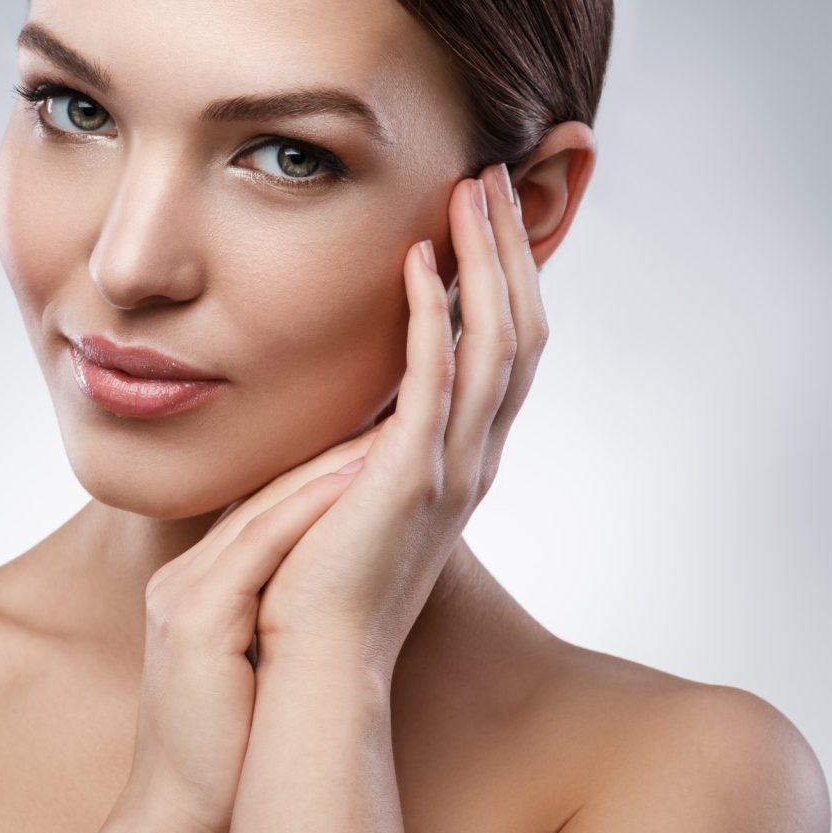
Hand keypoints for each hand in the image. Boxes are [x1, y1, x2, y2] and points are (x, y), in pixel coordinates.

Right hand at [115, 439, 377, 832]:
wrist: (183, 812)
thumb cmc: (227, 746)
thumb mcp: (250, 663)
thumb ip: (272, 613)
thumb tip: (329, 590)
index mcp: (197, 585)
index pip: (263, 510)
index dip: (320, 470)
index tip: (377, 437)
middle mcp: (184, 578)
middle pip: (263, 495)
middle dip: (330, 450)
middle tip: (394, 408)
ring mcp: (183, 595)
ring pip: (265, 509)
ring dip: (330, 465)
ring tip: (390, 426)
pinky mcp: (195, 619)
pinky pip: (259, 547)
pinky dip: (309, 508)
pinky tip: (357, 477)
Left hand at [252, 163, 547, 676]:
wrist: (314, 656)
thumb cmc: (322, 578)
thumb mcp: (358, 493)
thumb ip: (371, 439)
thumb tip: (358, 398)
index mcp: (462, 460)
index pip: (503, 351)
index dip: (503, 278)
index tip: (480, 214)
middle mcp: (474, 459)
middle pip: (517, 332)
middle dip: (507, 250)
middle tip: (490, 176)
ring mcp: (451, 469)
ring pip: (494, 345)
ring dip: (485, 263)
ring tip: (467, 191)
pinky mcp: (410, 479)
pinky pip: (436, 383)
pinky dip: (433, 318)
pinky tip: (419, 262)